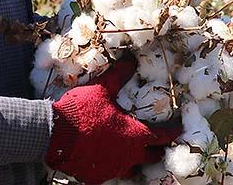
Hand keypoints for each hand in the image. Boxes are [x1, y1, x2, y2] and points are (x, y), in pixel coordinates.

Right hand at [44, 58, 180, 183]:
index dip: (172, 131)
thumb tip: (131, 60)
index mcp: (134, 135)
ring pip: (131, 170)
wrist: (53, 134)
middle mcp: (128, 156)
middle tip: (159, 145)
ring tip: (132, 155)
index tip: (178, 129)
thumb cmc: (81, 111)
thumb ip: (118, 76)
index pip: (162, 136)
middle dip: (157, 150)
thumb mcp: (101, 89)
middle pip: (152, 157)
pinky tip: (105, 161)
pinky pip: (108, 175)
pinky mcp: (96, 177)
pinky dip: (110, 168)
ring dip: (135, 162)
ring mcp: (112, 169)